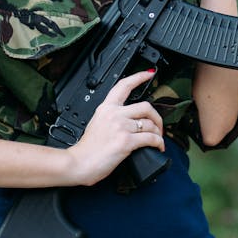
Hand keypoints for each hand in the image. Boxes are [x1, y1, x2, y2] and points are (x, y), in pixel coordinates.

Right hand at [65, 69, 164, 186]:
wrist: (79, 163)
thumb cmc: (87, 149)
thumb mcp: (97, 123)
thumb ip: (112, 117)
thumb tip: (129, 121)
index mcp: (106, 108)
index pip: (124, 85)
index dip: (139, 77)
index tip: (149, 74)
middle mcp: (115, 114)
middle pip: (146, 106)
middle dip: (157, 117)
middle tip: (158, 125)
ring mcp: (121, 127)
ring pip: (150, 123)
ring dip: (158, 132)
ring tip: (158, 139)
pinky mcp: (126, 141)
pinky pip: (151, 138)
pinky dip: (158, 142)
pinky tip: (158, 146)